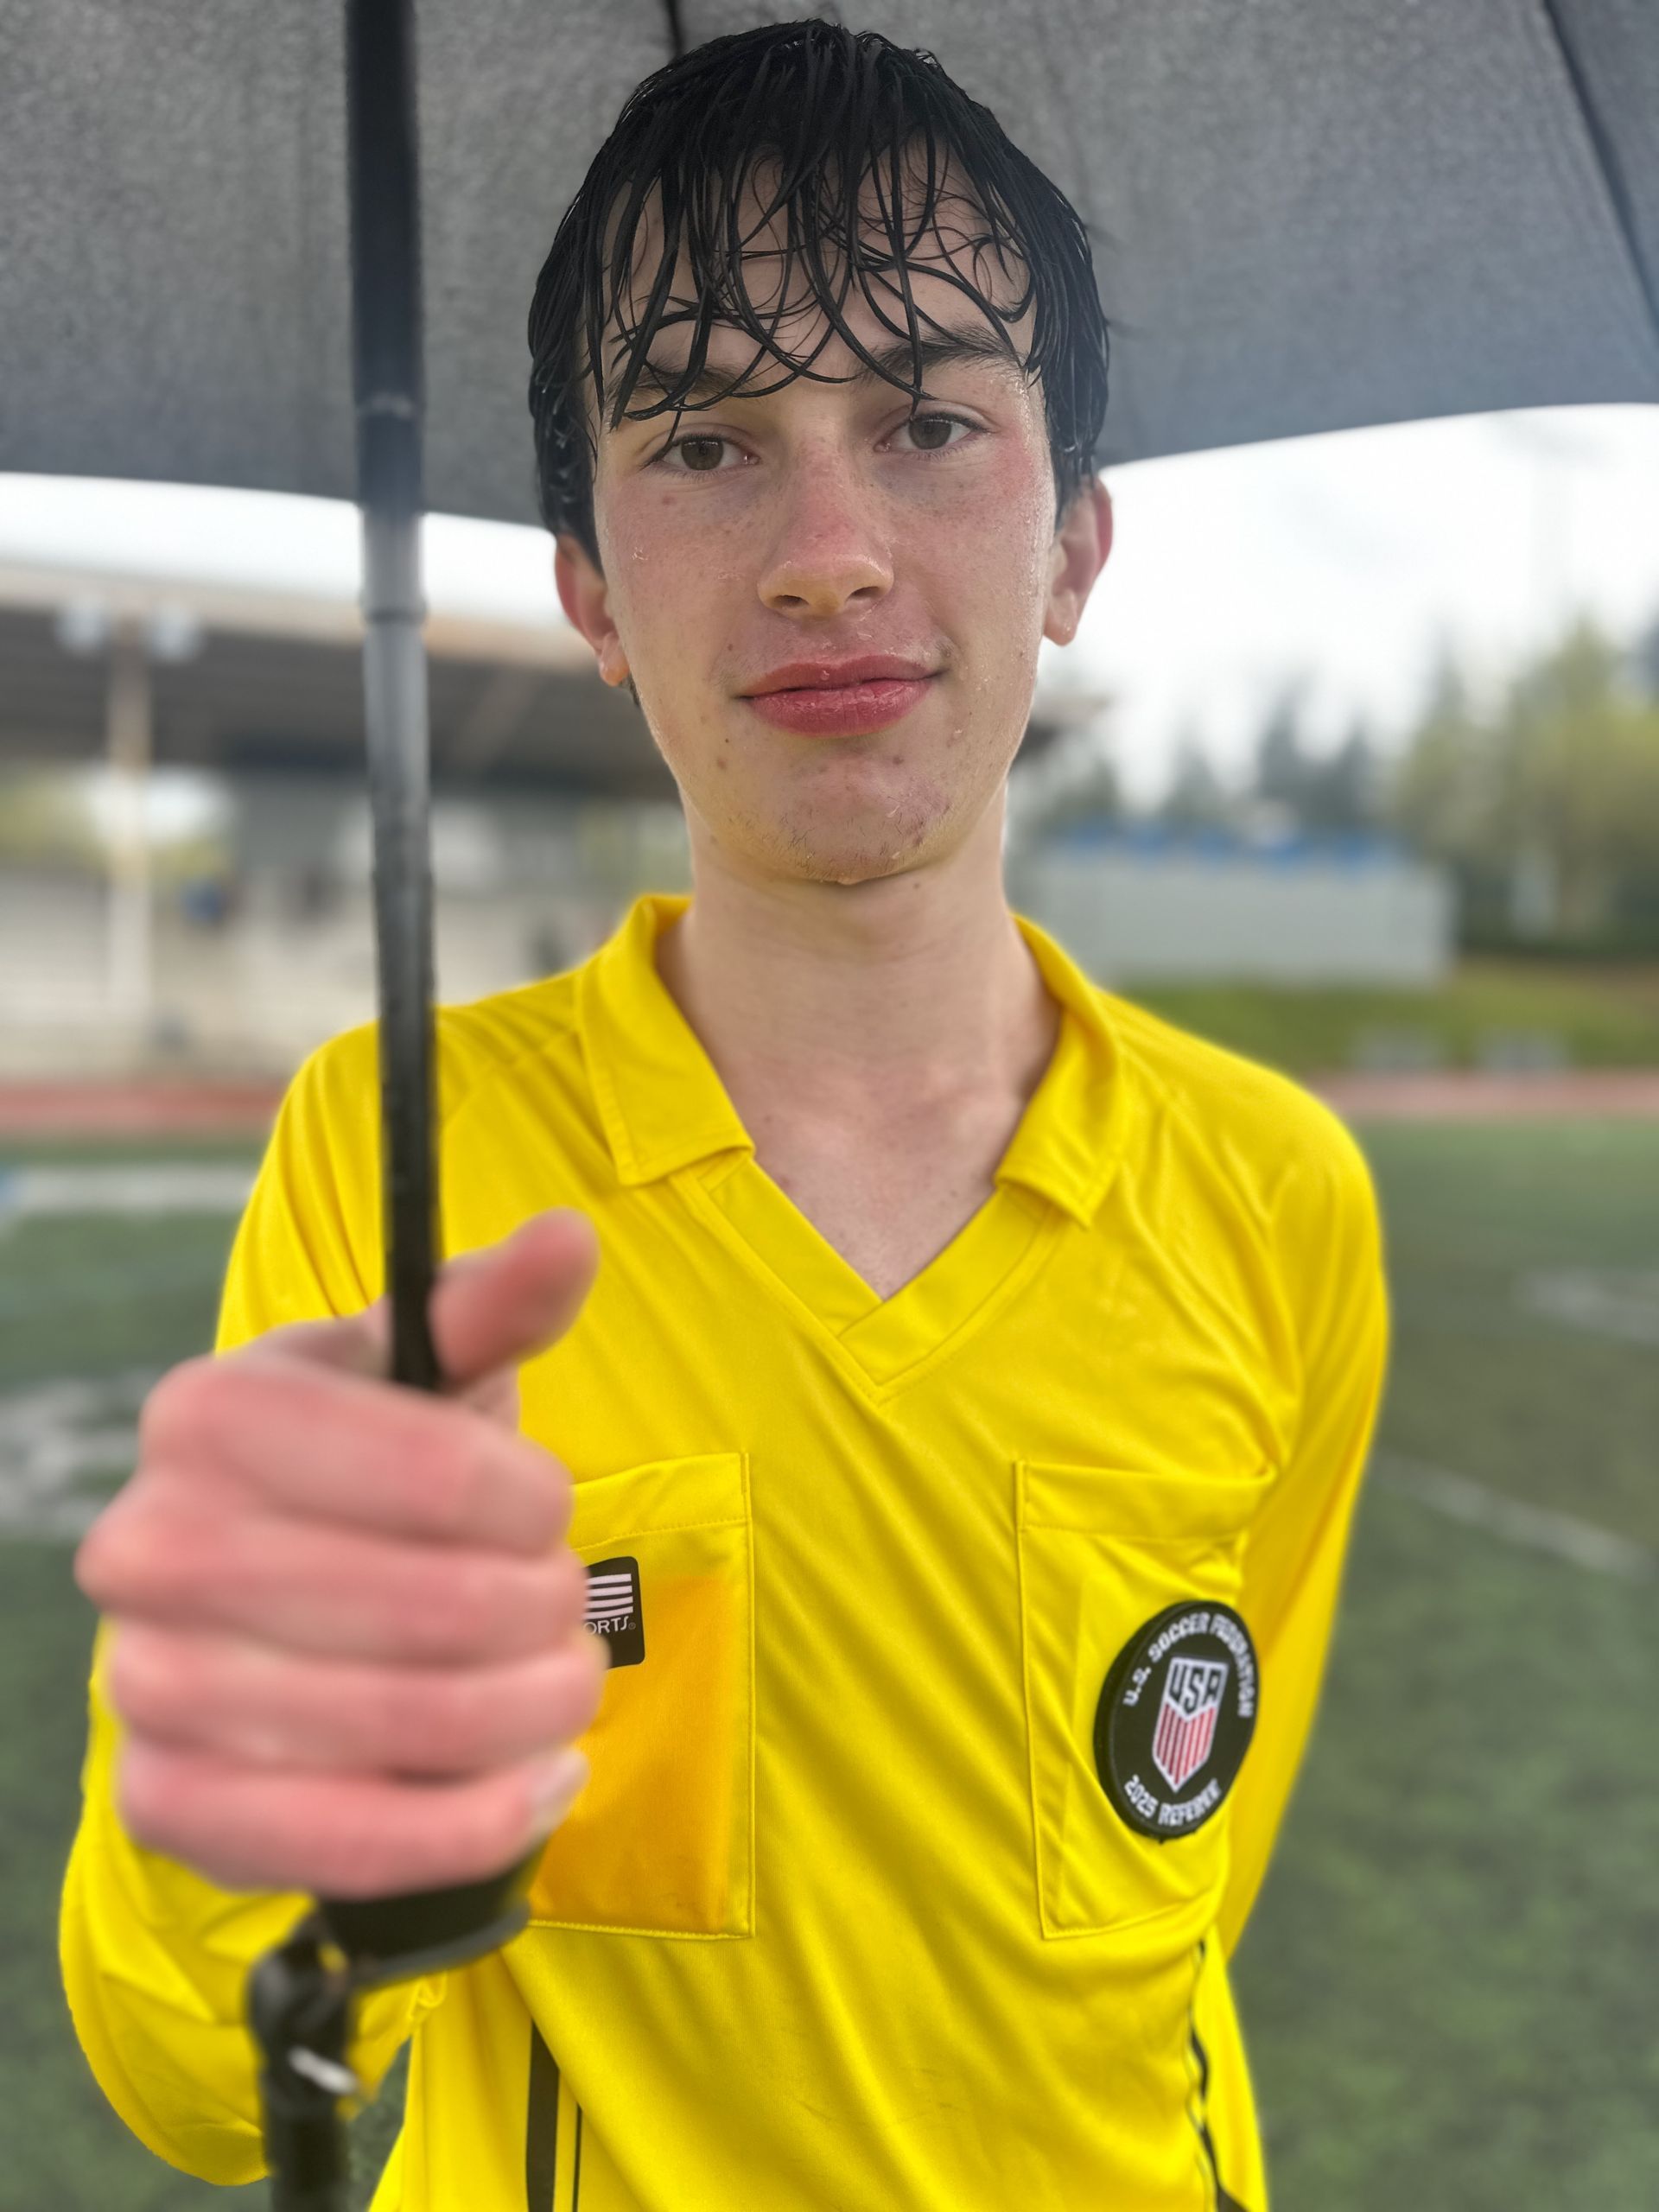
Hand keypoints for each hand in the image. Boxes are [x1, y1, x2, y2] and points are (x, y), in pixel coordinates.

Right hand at [73, 1211, 605, 1899]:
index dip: (537, 1503)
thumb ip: (493, 1306)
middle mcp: (150, 1544)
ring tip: (561, 1685)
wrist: (267, 1606)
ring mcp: (143, 1683)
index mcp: (211, 1412)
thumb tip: (571, 1234)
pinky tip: (537, 1779)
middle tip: (561, 1608)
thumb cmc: (371, 1471)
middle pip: (443, 1610)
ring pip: (417, 1727)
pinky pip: (359, 1845)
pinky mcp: (165, 1805)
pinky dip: (485, 1820)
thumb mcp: (427, 1373)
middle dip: (544, 1614)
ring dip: (534, 1713)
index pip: (445, 1474)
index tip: (546, 1507)